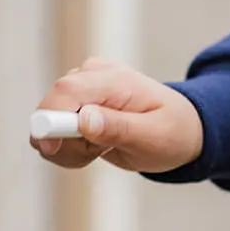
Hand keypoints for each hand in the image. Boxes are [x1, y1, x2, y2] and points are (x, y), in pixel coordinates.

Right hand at [30, 59, 204, 171]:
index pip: (66, 91)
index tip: (52, 149)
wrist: (182, 129)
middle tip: (96, 154)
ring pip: (48, 124)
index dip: (49, 120)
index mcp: (114, 80)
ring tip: (103, 149)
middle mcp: (92, 76)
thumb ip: (119, 128)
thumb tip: (84, 119)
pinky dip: (69, 147)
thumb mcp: (154, 137)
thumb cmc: (173, 132)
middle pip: (50, 109)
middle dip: (65, 143)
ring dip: (69, 148)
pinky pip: (52, 131)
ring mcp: (81, 88)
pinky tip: (96, 146)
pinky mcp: (75, 102)